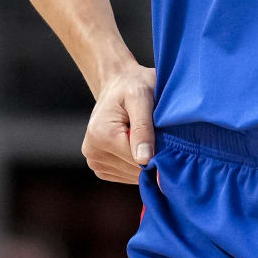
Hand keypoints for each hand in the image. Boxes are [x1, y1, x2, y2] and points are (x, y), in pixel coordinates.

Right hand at [82, 63, 156, 182]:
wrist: (117, 82)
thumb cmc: (133, 85)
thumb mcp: (141, 97)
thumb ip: (143, 128)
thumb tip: (144, 160)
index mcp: (102, 136)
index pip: (139, 161)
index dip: (158, 151)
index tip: (164, 134)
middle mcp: (93, 152)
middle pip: (135, 170)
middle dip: (151, 156)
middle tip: (157, 132)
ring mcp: (94, 161)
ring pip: (131, 175)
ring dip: (144, 160)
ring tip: (145, 136)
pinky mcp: (99, 166)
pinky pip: (125, 174)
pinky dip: (136, 163)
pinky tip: (138, 144)